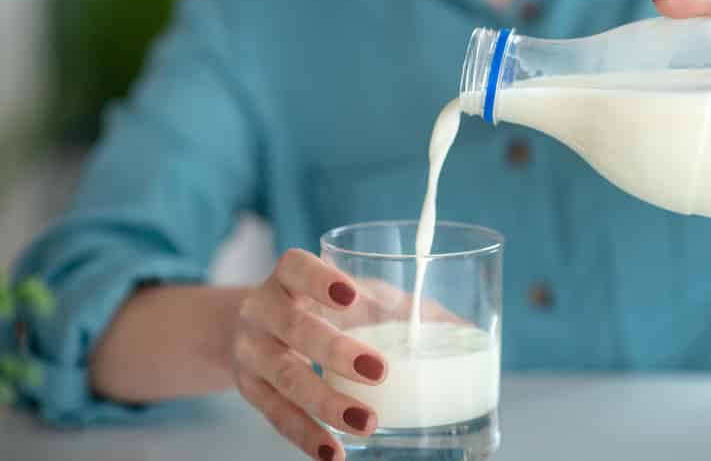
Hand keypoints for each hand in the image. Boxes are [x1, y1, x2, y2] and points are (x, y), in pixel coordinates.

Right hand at [234, 249, 386, 460]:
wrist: (249, 328)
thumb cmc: (316, 305)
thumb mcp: (348, 294)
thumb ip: (397, 305)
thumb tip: (462, 327)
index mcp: (287, 278)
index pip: (295, 267)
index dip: (319, 280)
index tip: (350, 295)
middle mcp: (262, 311)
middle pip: (294, 328)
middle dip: (336, 351)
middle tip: (379, 371)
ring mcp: (252, 352)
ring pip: (286, 377)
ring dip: (327, 402)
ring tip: (366, 421)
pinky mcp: (251, 390)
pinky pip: (277, 416)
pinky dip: (307, 435)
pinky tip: (334, 451)